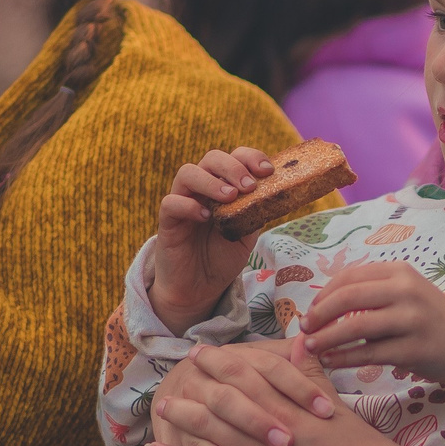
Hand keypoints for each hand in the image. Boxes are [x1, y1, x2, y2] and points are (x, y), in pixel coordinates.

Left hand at [142, 337, 444, 445]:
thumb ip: (311, 376)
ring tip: (154, 440)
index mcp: (293, 413)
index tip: (197, 356)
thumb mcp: (341, 409)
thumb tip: (296, 341)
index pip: (247, 381)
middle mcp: (276, 443)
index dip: (218, 367)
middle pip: (221, 418)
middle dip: (190, 407)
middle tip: (166, 398)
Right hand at [147, 148, 274, 330]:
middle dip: (233, 167)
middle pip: (211, 158)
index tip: (267, 171)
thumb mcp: (247, 233)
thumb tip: (277, 193)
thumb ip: (256, 211)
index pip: (234, 158)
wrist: (200, 288)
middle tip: (249, 186)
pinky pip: (170, 203)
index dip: (250, 157)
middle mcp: (202, 189)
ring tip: (230, 197)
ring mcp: (183, 202)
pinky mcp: (167, 222)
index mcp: (223, 186)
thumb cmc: (222, 257)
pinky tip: (206, 217)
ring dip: (211, 181)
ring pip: (187, 173)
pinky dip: (188, 205)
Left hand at [304, 262, 444, 389]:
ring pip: (355, 326)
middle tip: (304, 329)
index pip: (350, 277)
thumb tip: (322, 306)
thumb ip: (372, 294)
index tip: (310, 311)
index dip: (323, 294)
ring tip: (311, 347)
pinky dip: (344, 358)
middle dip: (319, 314)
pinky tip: (330, 362)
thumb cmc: (431, 322)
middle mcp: (407, 290)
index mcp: (400, 272)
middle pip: (348, 297)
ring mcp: (412, 319)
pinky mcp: (414, 348)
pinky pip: (368, 353)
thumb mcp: (407, 295)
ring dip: (327, 338)